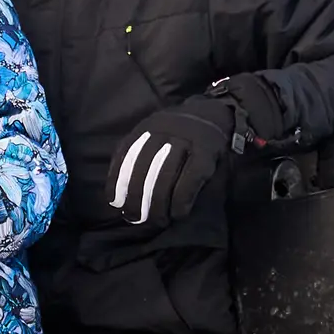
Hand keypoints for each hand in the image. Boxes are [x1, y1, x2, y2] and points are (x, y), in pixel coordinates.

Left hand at [105, 75, 285, 227]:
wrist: (217, 112)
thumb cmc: (181, 134)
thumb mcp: (156, 135)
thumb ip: (138, 155)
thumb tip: (118, 196)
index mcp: (148, 126)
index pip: (126, 155)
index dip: (118, 181)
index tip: (115, 203)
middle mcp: (165, 130)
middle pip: (143, 169)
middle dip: (136, 198)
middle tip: (135, 219)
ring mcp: (187, 139)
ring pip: (164, 176)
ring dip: (158, 204)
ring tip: (156, 221)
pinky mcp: (206, 152)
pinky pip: (189, 181)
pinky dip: (181, 201)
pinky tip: (177, 214)